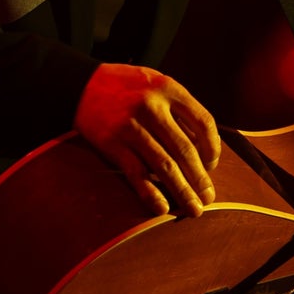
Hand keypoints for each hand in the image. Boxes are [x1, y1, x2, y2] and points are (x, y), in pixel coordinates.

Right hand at [74, 63, 219, 217]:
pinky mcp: (111, 142)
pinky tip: (162, 207)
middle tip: (208, 197)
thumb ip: (178, 110)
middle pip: (185, 149)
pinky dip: (150, 192)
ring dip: (182, 191)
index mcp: (168, 88)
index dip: (213, 147)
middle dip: (200, 178)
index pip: (203, 122)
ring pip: (164, 165)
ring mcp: (130, 126)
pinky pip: (136, 172)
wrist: (79, 84)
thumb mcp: (156, 84)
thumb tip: (204, 149)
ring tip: (194, 209)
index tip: (212, 164)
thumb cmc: (126, 86)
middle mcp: (151, 106)